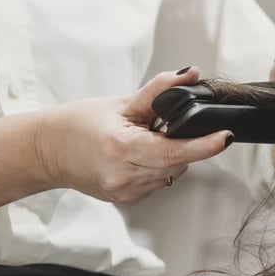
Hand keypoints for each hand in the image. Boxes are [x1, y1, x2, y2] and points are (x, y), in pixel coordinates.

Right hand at [32, 68, 232, 204]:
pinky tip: (137, 156)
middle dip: (181, 143)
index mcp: (122, 149)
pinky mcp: (127, 199)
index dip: (204, 146)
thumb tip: (190, 76)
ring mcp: (126, 192)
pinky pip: (157, 182)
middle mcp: (124, 176)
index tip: (225, 137)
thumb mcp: (120, 102)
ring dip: (168, 156)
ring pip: (170, 174)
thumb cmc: (79, 124)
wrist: (50, 152)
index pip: (174, 152)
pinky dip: (155, 167)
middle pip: (177, 163)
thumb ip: (159, 91)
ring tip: (142, 140)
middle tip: (159, 126)